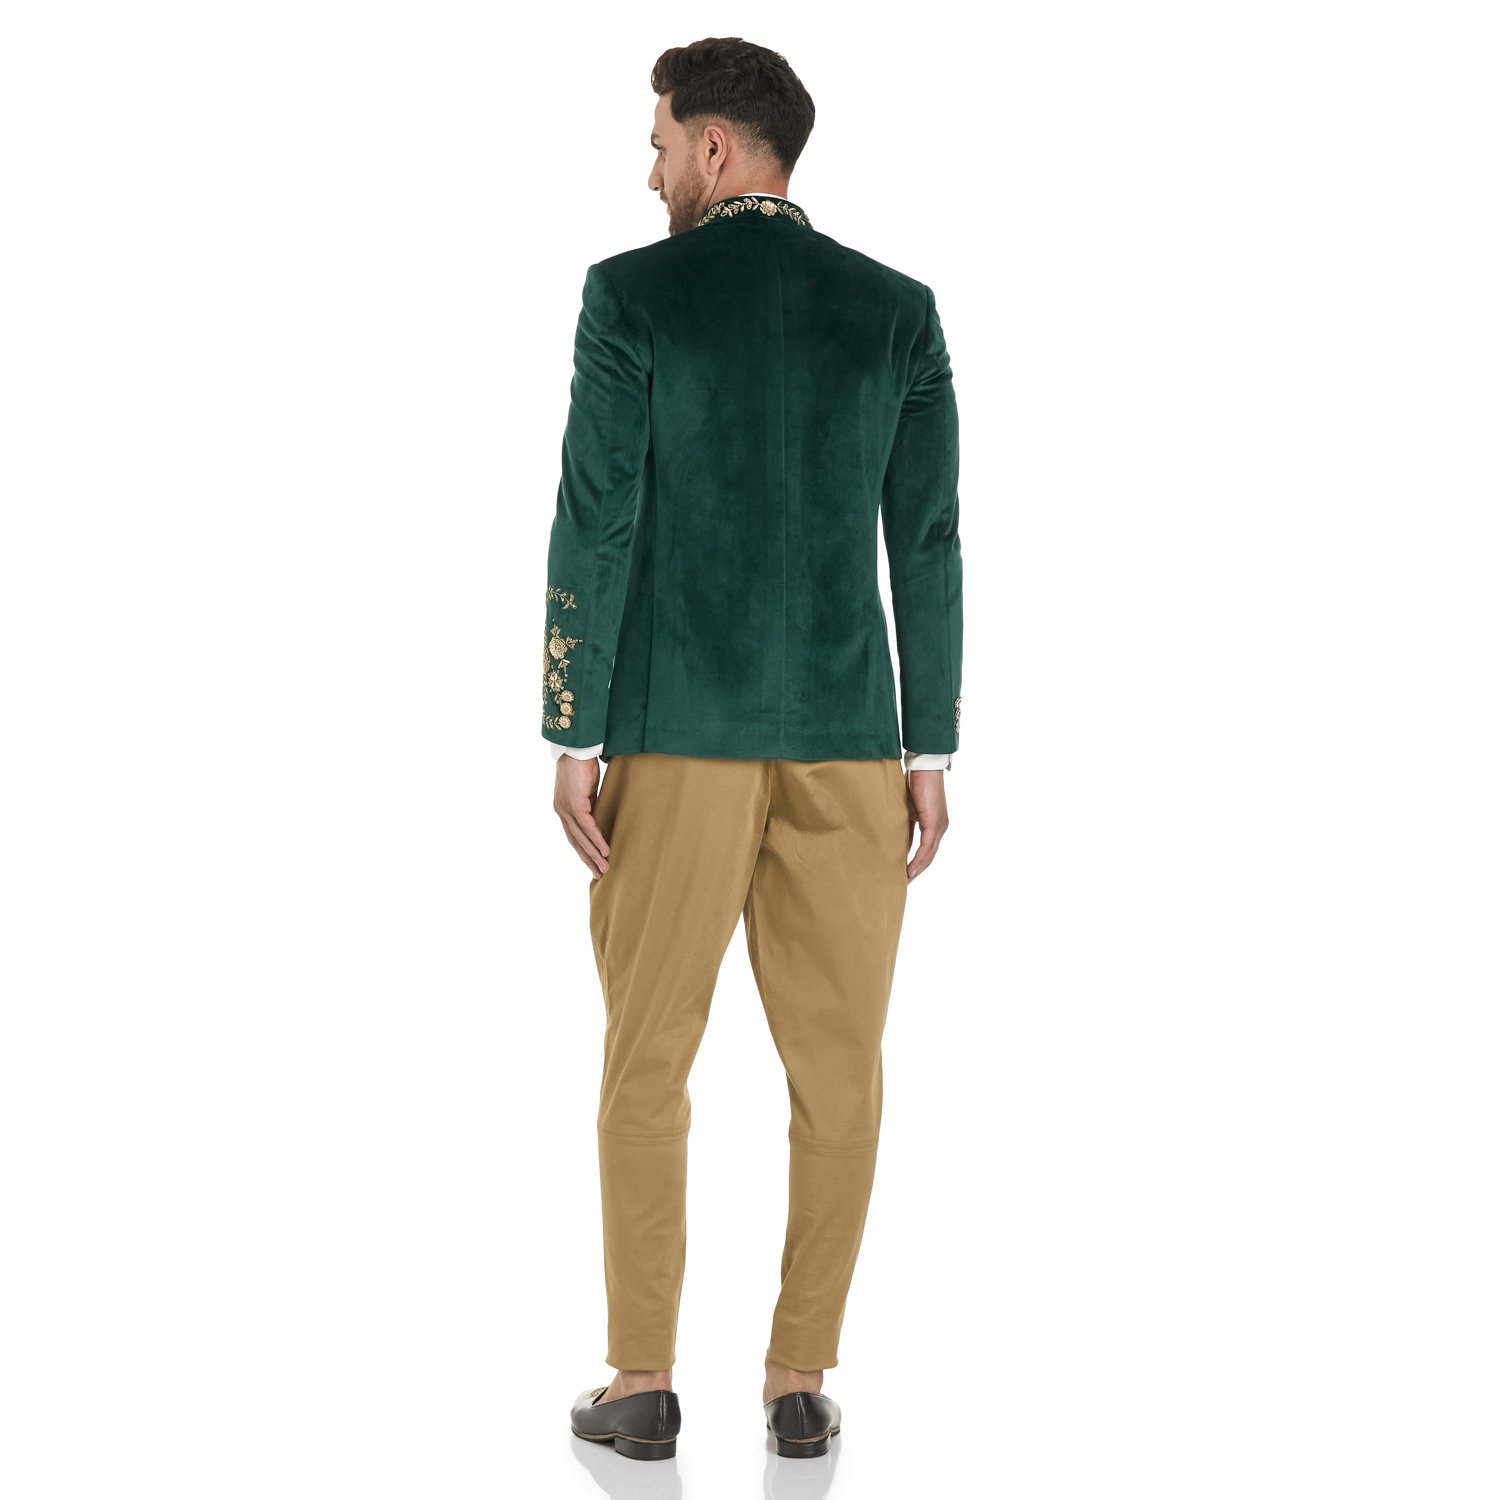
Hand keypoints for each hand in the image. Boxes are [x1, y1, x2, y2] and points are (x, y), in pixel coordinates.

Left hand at [554, 754, 610, 876]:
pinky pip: (587, 827)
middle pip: (575, 841)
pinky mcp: (574, 804)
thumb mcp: (587, 789)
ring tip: (604, 867)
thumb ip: (590, 804)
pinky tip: (604, 851)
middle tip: (599, 873)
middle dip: (587, 859)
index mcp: (563, 808)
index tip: (593, 863)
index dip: (583, 850)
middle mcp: (561, 811)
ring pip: (580, 838)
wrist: (576, 748)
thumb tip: (600, 814)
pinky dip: (596, 840)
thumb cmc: (583, 764)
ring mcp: (566, 809)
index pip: (573, 835)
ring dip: (593, 855)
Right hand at [904, 769, 949, 880]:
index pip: (927, 850)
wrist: (924, 768)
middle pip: (930, 856)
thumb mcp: (908, 810)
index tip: (906, 875)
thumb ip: (906, 826)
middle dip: (917, 871)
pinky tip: (909, 870)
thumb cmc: (915, 784)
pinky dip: (918, 860)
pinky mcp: (934, 823)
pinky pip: (926, 847)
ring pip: (929, 855)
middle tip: (904, 884)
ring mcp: (939, 827)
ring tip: (905, 881)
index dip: (917, 864)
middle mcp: (941, 828)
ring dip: (917, 869)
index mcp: (935, 825)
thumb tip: (898, 841)